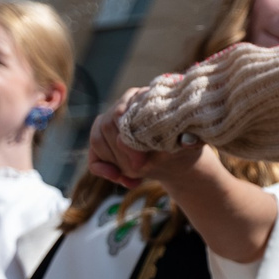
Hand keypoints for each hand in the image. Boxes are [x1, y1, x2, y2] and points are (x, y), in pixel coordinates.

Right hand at [85, 88, 202, 190]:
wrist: (177, 159)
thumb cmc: (182, 145)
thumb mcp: (185, 142)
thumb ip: (176, 140)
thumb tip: (164, 141)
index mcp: (144, 98)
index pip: (122, 113)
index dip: (127, 140)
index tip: (140, 162)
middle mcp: (124, 105)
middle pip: (107, 126)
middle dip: (120, 154)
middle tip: (138, 170)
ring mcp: (109, 122)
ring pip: (97, 140)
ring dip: (113, 162)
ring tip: (135, 176)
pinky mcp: (101, 140)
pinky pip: (92, 156)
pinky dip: (103, 170)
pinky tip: (122, 180)